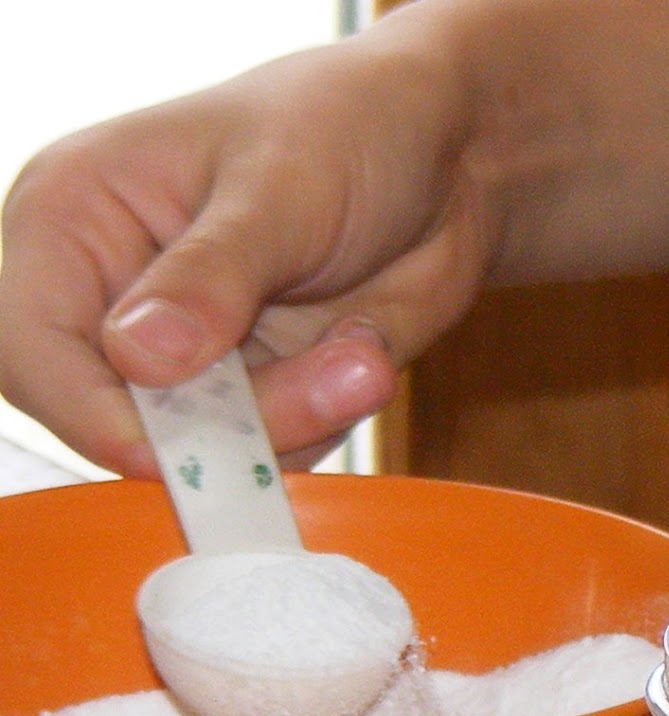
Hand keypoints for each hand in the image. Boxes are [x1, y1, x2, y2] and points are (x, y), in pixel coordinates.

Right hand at [0, 11, 501, 474]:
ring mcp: (189, 358)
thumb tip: (138, 356)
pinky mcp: (255, 395)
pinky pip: (277, 454)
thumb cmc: (344, 128)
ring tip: (364, 347)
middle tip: (347, 370)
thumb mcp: (278, 189)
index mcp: (72, 222)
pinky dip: (329, 420)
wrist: (448, 156)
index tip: (194, 446)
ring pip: (215, 453)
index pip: (35, 356)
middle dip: (239, 424)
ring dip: (302, 419)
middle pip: (127, 424)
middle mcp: (114, 299)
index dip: (101, 419)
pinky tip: (363, 350)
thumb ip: (210, 276)